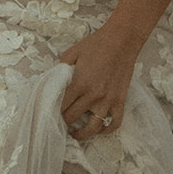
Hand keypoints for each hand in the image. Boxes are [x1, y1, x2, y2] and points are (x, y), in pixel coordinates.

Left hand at [59, 23, 137, 139]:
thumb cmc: (97, 44)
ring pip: (92, 127)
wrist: (122, 40)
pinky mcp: (120, 101)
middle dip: (63, 120)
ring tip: (74, 133)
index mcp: (80, 82)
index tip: (50, 112)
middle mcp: (93, 95)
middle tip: (59, 121)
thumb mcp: (73, 52)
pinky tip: (98, 129)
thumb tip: (54, 82)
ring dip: (81, 134)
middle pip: (73, 117)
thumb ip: (62, 68)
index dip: (53, 110)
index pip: (61, 105)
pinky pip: (114, 123)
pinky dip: (106, 130)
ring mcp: (108, 100)